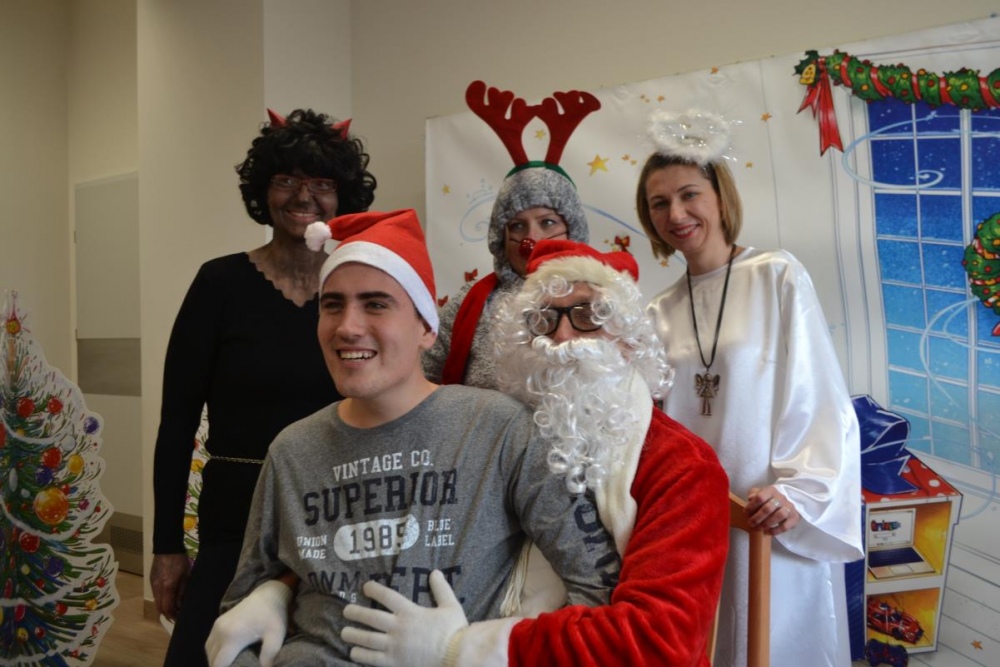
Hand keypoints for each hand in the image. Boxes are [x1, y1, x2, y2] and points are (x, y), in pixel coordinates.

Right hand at [150, 553, 189, 620]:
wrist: (167, 546)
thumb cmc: (180, 560)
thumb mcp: (186, 576)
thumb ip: (183, 592)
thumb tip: (181, 605)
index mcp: (167, 586)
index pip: (167, 607)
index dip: (173, 615)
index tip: (180, 618)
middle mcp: (157, 587)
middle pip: (159, 607)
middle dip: (168, 614)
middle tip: (177, 616)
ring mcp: (152, 583)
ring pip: (156, 602)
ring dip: (164, 607)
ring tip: (174, 608)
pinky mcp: (151, 580)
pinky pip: (155, 595)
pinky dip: (161, 600)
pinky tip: (169, 598)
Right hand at [205, 580, 292, 666]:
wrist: (268, 594)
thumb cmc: (273, 615)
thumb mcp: (276, 635)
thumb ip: (270, 655)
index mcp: (232, 636)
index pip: (219, 664)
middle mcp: (220, 631)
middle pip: (212, 660)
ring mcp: (217, 626)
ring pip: (209, 652)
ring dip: (216, 661)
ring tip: (229, 665)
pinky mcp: (217, 622)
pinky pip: (210, 643)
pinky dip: (214, 653)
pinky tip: (225, 657)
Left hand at [342, 570, 467, 666]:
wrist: (457, 657)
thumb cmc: (454, 632)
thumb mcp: (451, 606)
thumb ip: (441, 589)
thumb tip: (435, 572)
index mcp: (410, 612)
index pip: (387, 596)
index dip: (374, 590)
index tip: (365, 587)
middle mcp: (398, 627)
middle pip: (370, 617)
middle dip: (355, 613)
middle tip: (346, 611)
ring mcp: (394, 646)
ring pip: (367, 638)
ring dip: (353, 634)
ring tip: (344, 632)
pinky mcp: (393, 663)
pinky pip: (372, 659)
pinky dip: (360, 655)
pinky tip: (354, 652)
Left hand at [747, 485, 800, 535]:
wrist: (786, 502)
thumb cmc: (768, 498)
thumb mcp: (760, 493)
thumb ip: (753, 494)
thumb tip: (750, 498)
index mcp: (771, 490)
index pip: (760, 497)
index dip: (752, 506)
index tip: (745, 512)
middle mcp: (781, 498)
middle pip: (768, 508)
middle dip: (757, 517)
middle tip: (751, 523)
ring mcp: (789, 507)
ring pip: (779, 515)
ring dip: (767, 523)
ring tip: (759, 527)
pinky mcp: (794, 517)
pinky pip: (786, 525)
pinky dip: (776, 530)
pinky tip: (767, 532)